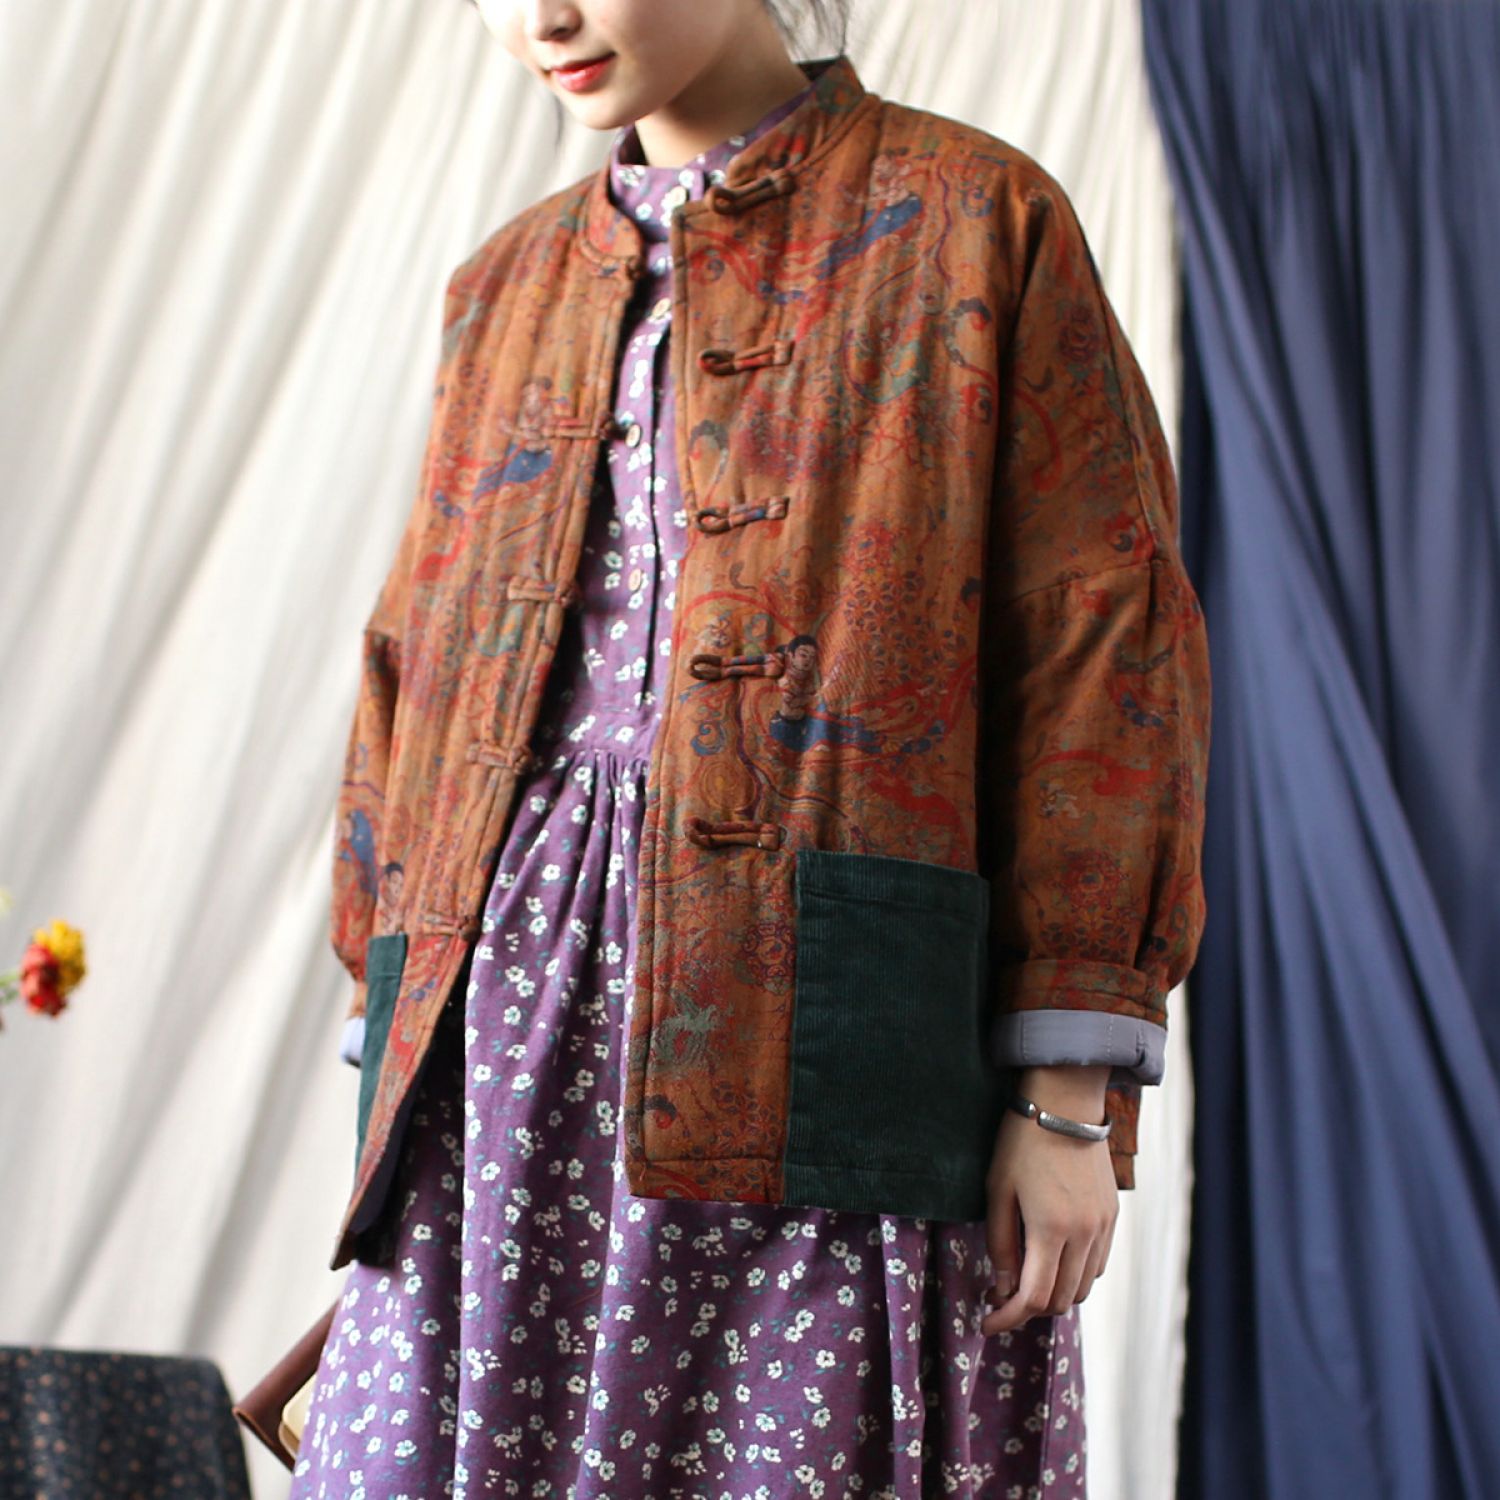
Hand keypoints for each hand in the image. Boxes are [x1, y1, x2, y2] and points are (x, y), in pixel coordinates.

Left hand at [980, 1064, 1117, 1333]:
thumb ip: (1001, 1244)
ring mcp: (1103, 1227)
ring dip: (1053, 1295)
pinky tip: (1051, 1260)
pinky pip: (1097, 1265)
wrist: (1065, 1104)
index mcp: (1051, 1229)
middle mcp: (1084, 1234)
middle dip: (1028, 1309)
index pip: (1033, 1297)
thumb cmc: (1021, 1143)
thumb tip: (1004, 1289)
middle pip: (1060, 1300)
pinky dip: (1074, 1275)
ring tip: (1025, 1280)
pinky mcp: (1112, 1216)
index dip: (1008, 1318)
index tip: (986, 1323)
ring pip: (1082, 1288)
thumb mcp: (998, 1191)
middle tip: (1000, 1298)